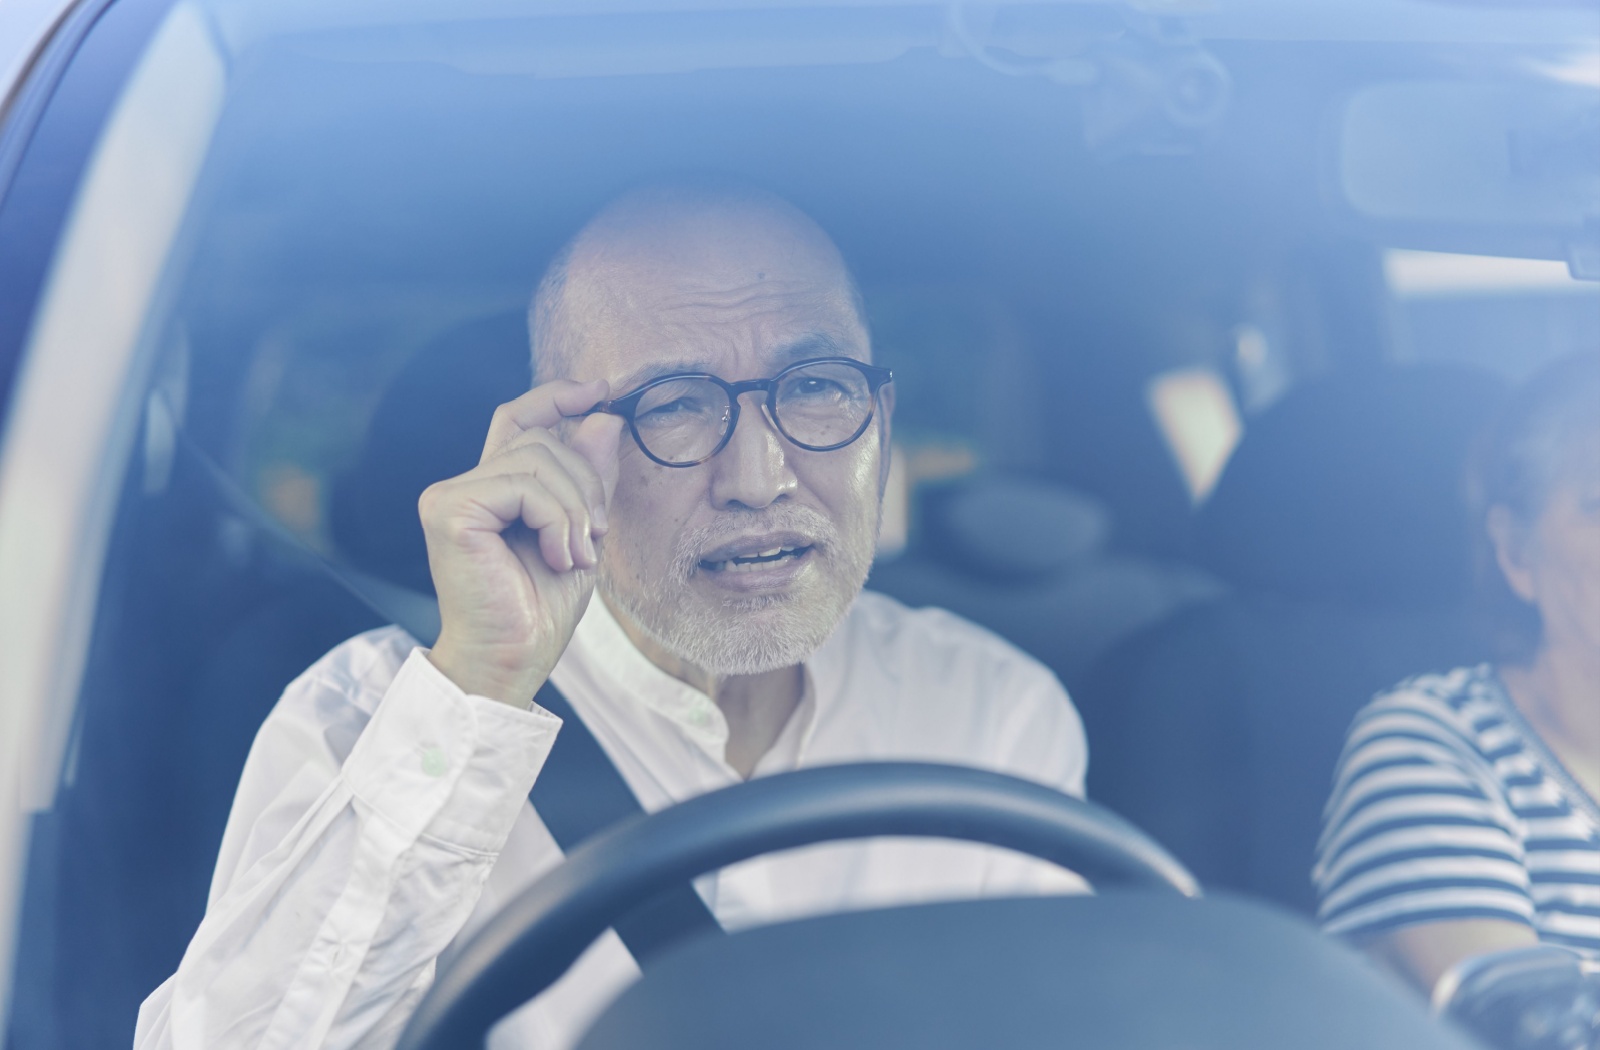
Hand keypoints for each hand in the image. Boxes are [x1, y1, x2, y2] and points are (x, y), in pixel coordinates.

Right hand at [419, 379, 623, 705]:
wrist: (512, 660)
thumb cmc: (539, 609)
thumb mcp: (582, 533)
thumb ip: (590, 478)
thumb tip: (605, 418)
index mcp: (493, 489)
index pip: (519, 418)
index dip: (557, 396)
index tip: (601, 391)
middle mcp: (466, 485)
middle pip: (541, 439)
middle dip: (586, 483)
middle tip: (594, 538)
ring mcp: (451, 495)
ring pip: (538, 458)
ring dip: (574, 509)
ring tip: (574, 556)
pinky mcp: (449, 510)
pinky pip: (523, 484)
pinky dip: (555, 518)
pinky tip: (557, 556)